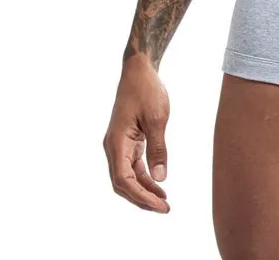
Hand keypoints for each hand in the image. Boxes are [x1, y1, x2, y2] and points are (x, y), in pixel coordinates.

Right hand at [103, 55, 171, 212]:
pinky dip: (144, 177)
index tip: (160, 204)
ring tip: (164, 201)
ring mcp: (118, 144)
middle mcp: (113, 146)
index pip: (124, 179)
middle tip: (165, 209)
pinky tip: (159, 184)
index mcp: (116, 142)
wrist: (139, 70)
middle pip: (123, 183)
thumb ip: (158, 148)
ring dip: (144, 190)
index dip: (141, 196)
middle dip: (142, 199)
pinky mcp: (127, 141)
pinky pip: (132, 165)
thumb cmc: (147, 90)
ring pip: (127, 176)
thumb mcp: (157, 118)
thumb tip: (161, 178)